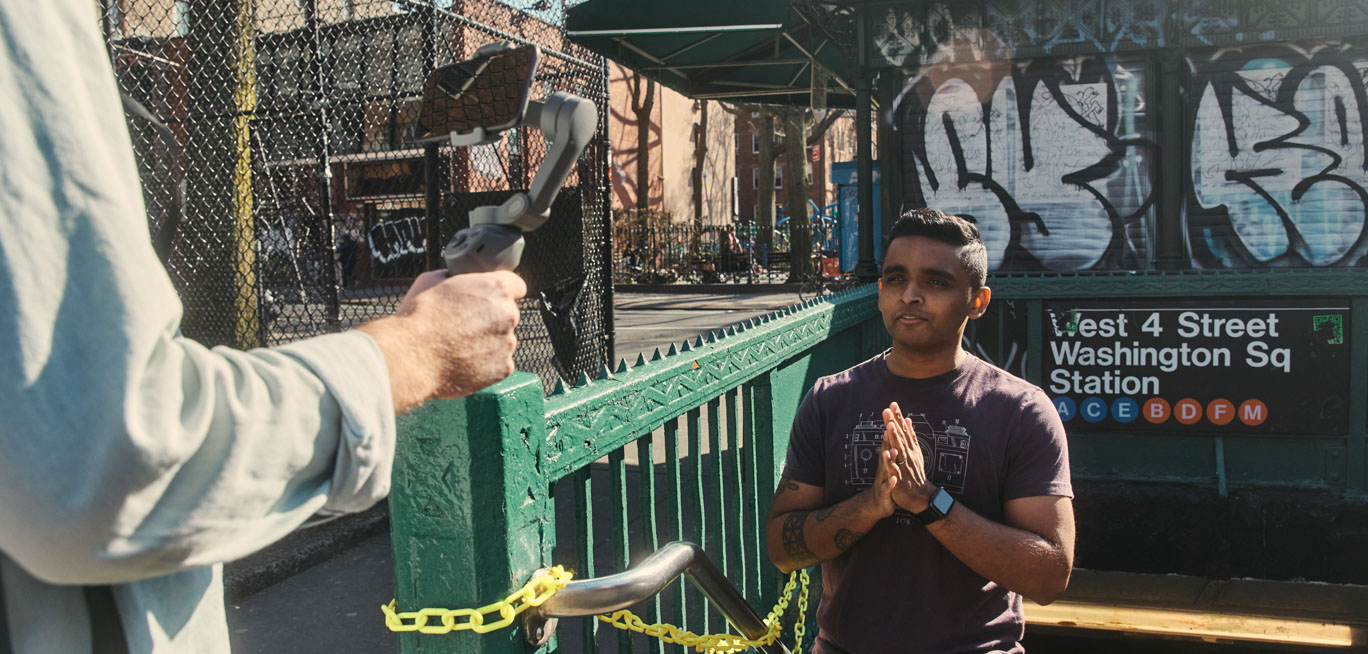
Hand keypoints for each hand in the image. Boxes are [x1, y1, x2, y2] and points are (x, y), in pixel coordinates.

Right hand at [362, 270, 526, 411]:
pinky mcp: (504, 368)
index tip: (492, 299)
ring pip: (503, 341)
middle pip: (508, 315)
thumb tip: (449, 277)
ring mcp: (508, 343)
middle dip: (491, 319)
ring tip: (458, 347)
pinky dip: (484, 364)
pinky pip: (498, 364)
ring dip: (487, 343)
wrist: (412, 357)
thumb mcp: (430, 281)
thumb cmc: (419, 317)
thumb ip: (451, 277)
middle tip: (465, 326)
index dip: (502, 292)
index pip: (516, 286)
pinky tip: (462, 362)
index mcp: (496, 288)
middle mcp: (509, 315)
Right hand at [864, 426, 900, 518]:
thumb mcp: (888, 463)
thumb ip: (889, 447)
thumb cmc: (885, 481)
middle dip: (887, 439)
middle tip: (889, 426)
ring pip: (886, 468)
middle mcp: (883, 468)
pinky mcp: (885, 493)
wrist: (877, 503)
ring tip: (892, 450)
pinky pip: (888, 488)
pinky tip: (894, 479)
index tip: (892, 415)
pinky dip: (890, 483)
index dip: (890, 430)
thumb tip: (889, 431)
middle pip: (885, 451)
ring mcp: (883, 479)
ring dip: (889, 460)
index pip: (888, 443)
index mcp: (887, 461)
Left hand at [882, 402, 935, 512]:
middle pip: (900, 436)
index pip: (902, 429)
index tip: (892, 403)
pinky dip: (891, 461)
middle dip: (894, 423)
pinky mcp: (900, 477)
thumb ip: (911, 435)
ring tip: (889, 426)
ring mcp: (904, 465)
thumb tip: (908, 419)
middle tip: (888, 409)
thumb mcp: (914, 451)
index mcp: (909, 448)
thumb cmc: (915, 472)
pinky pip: (895, 468)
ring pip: (898, 450)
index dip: (897, 417)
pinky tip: (887, 453)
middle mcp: (907, 454)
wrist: (920, 495)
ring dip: (894, 438)